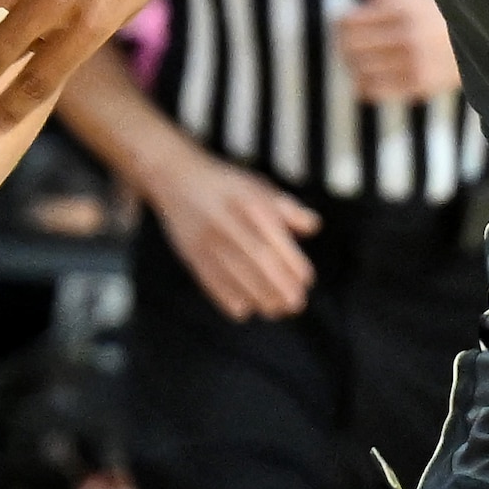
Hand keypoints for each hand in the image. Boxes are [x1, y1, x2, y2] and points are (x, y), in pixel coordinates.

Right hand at [139, 137, 317, 321]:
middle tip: (295, 305)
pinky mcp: (191, 254)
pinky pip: (210, 282)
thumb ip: (286, 208)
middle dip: (279, 287)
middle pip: (258, 261)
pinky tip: (244, 309)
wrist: (176, 178)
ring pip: (236, 276)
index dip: (293, 265)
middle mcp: (228, 222)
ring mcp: (207, 240)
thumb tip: (312, 227)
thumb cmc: (226, 187)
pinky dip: (227, 299)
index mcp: (250, 204)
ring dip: (258, 298)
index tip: (306, 280)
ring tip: (275, 310)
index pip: (276, 240)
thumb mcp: (258, 187)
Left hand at [337, 0, 459, 104]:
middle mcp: (407, 35)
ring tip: (353, 61)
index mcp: (401, 10)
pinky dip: (364, 85)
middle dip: (341, 45)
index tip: (340, 24)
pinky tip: (363, 79)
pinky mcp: (419, 84)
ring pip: (360, 70)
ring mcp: (413, 62)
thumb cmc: (434, 14)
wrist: (476, 41)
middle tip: (342, 45)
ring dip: (351, 66)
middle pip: (351, 46)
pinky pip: (377, 90)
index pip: (350, 21)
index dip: (338, 23)